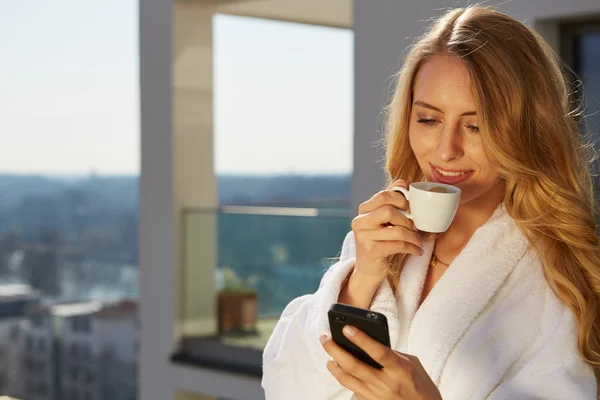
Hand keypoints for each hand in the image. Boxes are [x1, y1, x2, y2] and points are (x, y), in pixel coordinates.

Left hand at [320, 326, 441, 399]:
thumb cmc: (420, 386)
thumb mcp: (412, 365)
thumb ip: (392, 354)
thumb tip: (370, 344)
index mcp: (400, 370)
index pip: (377, 352)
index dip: (361, 339)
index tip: (347, 328)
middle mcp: (386, 384)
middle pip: (354, 365)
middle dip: (335, 349)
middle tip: (325, 338)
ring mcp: (376, 396)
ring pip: (346, 379)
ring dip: (333, 365)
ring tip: (329, 355)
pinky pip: (351, 389)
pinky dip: (343, 378)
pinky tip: (339, 369)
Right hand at [351, 179, 424, 281]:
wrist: (368, 269)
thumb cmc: (379, 241)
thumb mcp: (383, 221)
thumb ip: (391, 201)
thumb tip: (402, 182)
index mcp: (363, 211)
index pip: (383, 196)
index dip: (401, 200)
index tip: (411, 209)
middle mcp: (360, 222)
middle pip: (389, 211)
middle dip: (407, 220)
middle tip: (415, 227)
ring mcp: (364, 237)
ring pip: (397, 231)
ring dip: (413, 237)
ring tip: (419, 241)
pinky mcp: (371, 251)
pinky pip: (398, 245)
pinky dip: (412, 248)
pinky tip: (417, 251)